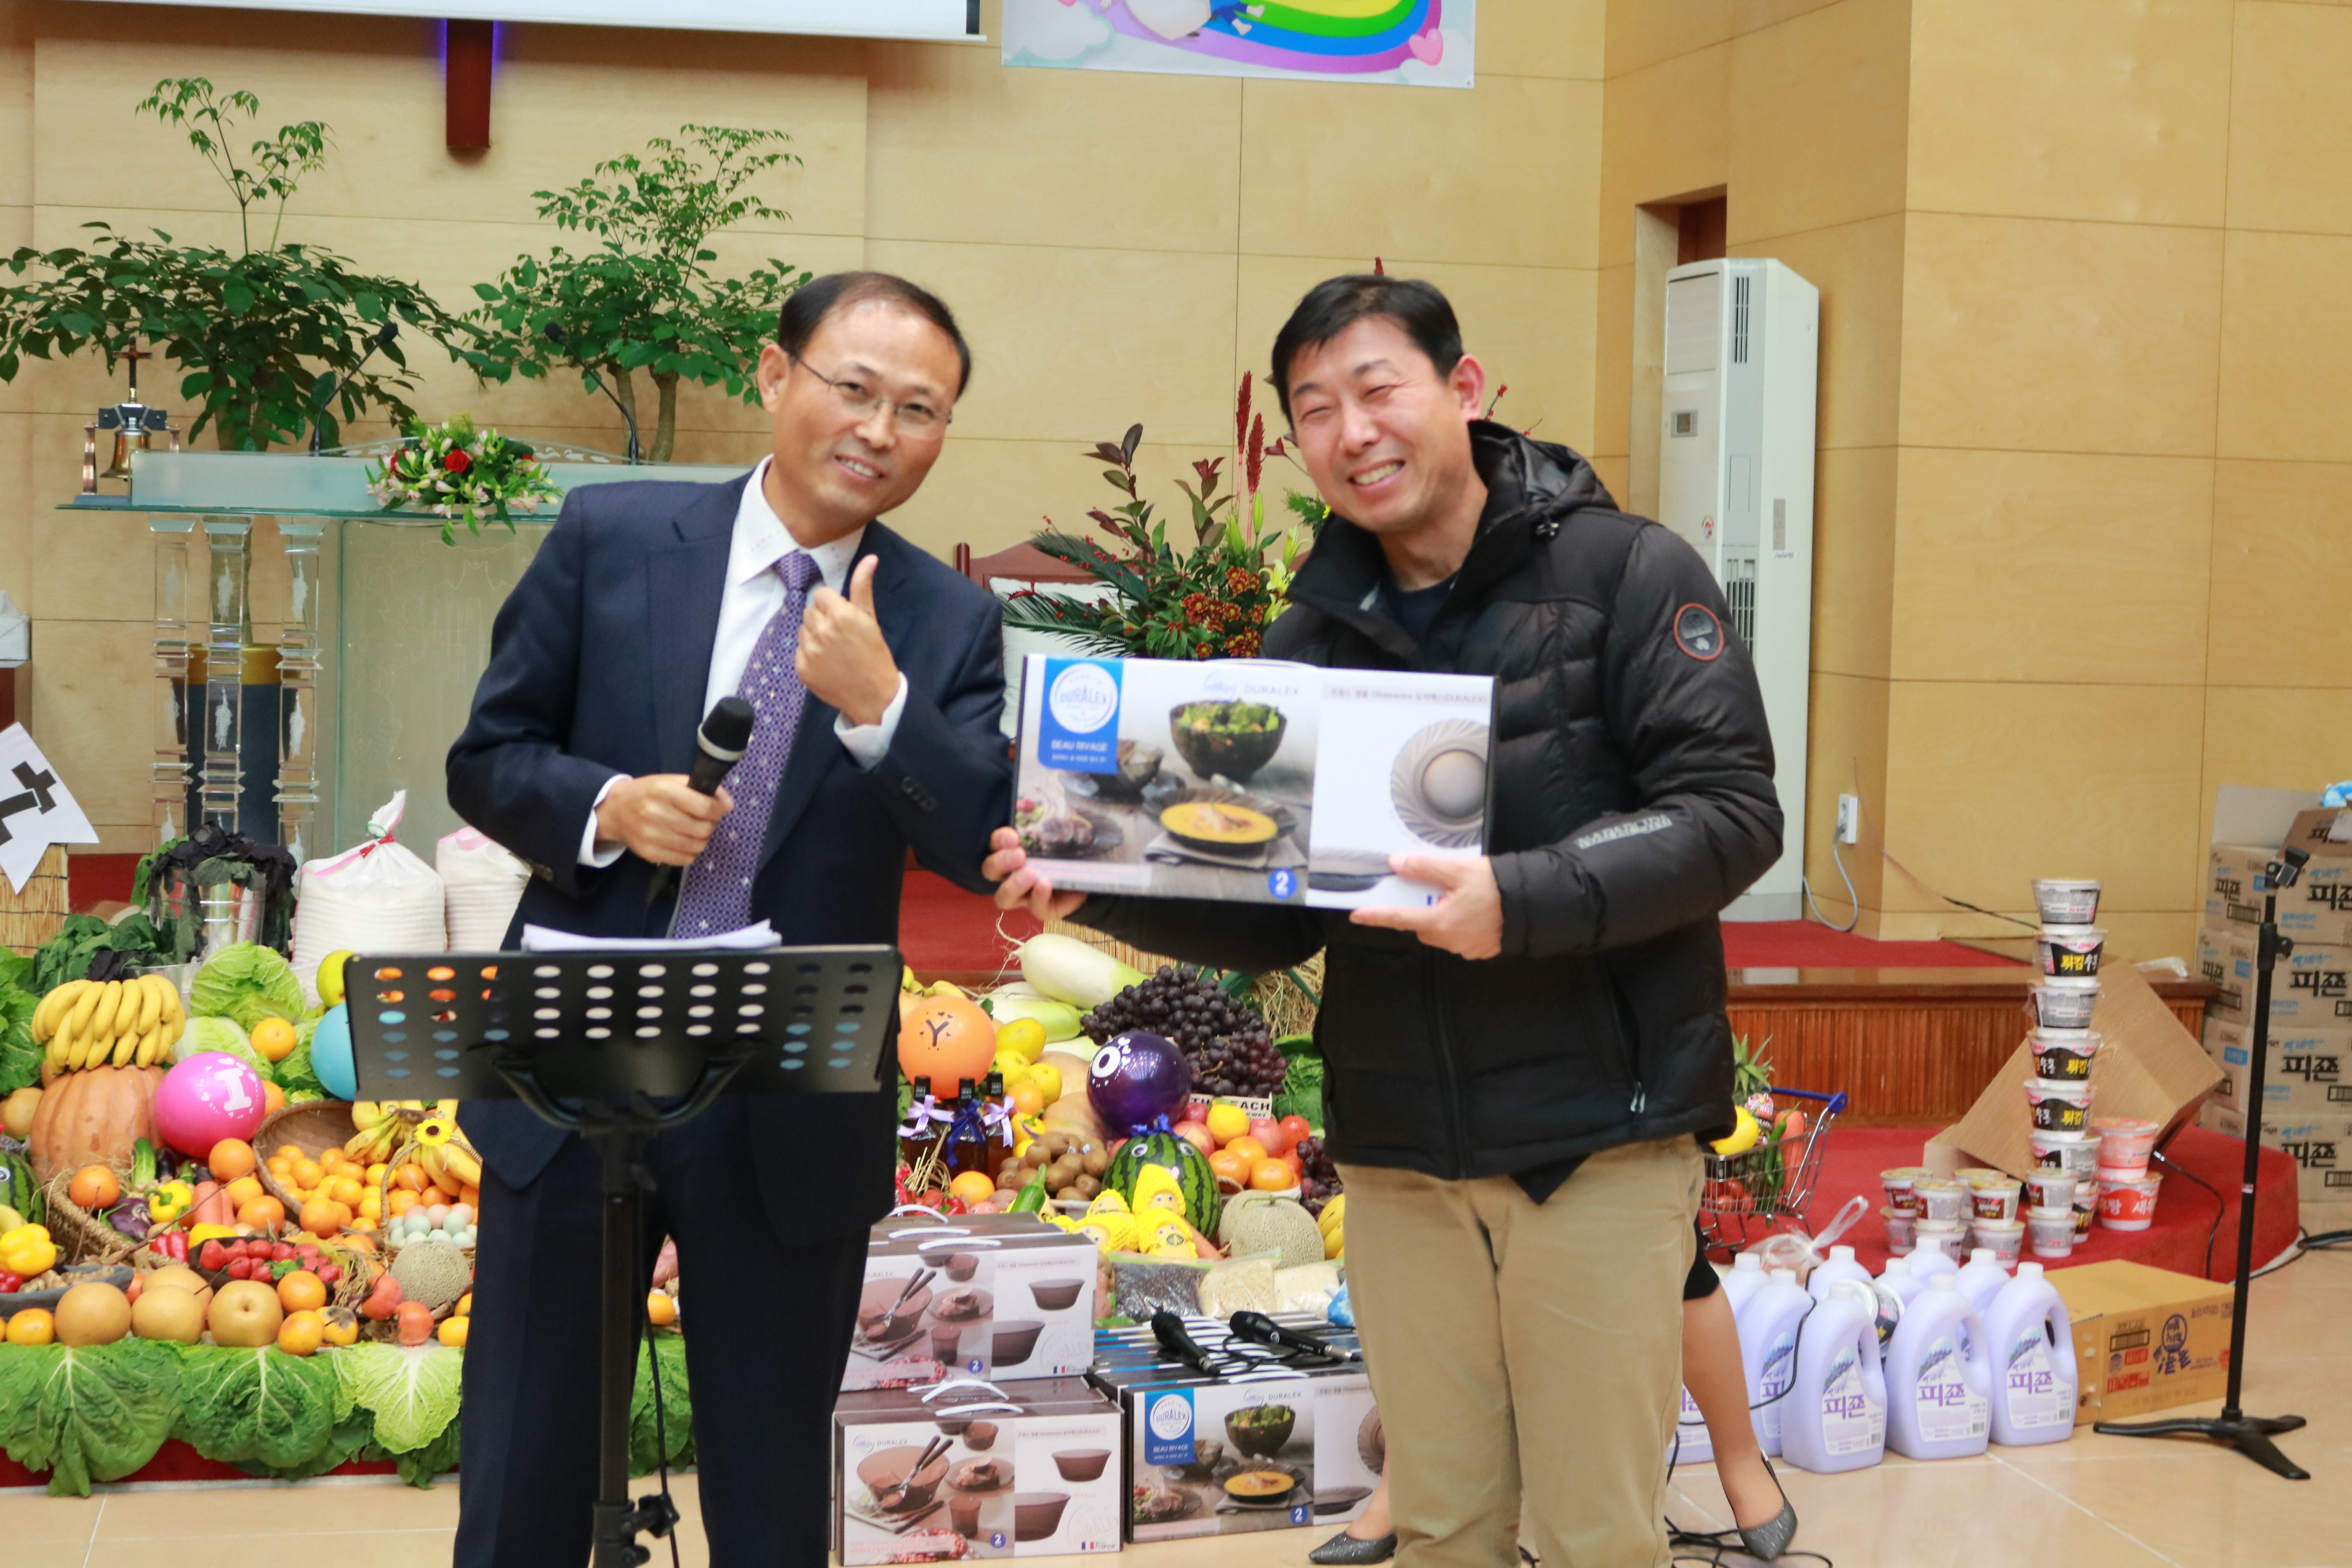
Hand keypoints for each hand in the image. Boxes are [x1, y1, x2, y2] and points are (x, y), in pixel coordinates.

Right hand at [596, 775, 734, 865]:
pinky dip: (690, 852)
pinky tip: (683, 841)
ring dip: (701, 839)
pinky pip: (685, 859)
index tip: (721, 808)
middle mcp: (655, 813)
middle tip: (704, 819)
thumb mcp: (671, 781)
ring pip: (696, 846)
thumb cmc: (649, 793)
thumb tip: (728, 804)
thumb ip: (701, 789)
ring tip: (693, 830)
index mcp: (663, 791)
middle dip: (710, 824)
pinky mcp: (649, 853)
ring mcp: (650, 836)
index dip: (719, 809)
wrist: (616, 810)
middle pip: (702, 829)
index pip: (704, 807)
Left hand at [797, 556, 900, 725]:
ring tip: (834, 649)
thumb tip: (870, 558)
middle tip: (840, 635)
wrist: (873, 696)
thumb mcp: (871, 619)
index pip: (822, 595)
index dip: (833, 605)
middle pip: (810, 611)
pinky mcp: (802, 668)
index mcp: (841, 615)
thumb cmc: (875, 655)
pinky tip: (827, 663)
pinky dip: (810, 654)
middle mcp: (822, 630)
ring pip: (803, 629)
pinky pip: (799, 650)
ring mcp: (810, 651)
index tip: (844, 618)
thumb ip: (863, 587)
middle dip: (823, 618)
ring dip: (815, 635)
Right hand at [984, 826, 1089, 920]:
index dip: (998, 840)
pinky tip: (1045, 884)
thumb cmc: (1066, 850)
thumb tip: (1030, 803)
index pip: (994, 845)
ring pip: (1003, 897)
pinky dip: (1039, 896)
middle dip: (1001, 862)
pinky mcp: (1041, 910)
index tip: (1012, 836)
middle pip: (990, 871)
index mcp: (1010, 853)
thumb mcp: (1059, 832)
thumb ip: (1046, 819)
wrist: (1089, 876)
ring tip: (1029, 874)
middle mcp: (1010, 876)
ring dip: (1013, 884)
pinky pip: (1035, 907)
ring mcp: (1024, 896)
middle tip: (1019, 854)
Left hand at [1348, 854, 1502, 958]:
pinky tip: (1475, 910)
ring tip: (1462, 896)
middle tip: (1437, 888)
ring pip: (1441, 931)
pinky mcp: (1481, 950)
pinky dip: (1461, 924)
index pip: (1399, 918)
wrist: (1534, 905)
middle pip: (1422, 925)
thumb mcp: (1459, 870)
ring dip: (1443, 916)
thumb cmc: (1497, 887)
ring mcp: (1466, 948)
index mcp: (1440, 922)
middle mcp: (1450, 940)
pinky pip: (1460, 937)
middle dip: (1423, 909)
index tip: (1356, 916)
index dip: (1376, 916)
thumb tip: (1396, 864)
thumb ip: (1425, 868)